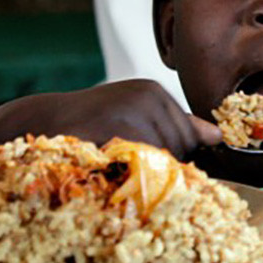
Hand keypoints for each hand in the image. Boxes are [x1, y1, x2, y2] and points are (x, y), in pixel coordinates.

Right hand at [21, 80, 221, 159]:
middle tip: (129, 164)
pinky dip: (128, 170)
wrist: (44, 120)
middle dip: (161, 164)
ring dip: (144, 170)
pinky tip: (111, 165)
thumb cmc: (92, 123)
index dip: (174, 156)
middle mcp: (148, 95)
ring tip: (118, 164)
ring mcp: (132, 109)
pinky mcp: (116, 125)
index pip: (189, 135)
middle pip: (181, 147)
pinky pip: (141, 161)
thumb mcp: (135, 116)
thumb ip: (177, 125)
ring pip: (163, 157)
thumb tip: (218, 136)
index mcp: (155, 91)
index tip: (147, 160)